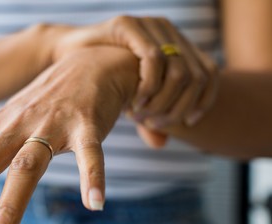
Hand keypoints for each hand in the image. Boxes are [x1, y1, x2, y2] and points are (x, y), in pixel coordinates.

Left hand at [0, 47, 138, 223]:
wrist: (92, 59)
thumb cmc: (50, 95)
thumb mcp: (15, 117)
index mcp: (0, 125)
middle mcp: (19, 124)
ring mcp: (53, 123)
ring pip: (27, 165)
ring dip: (10, 206)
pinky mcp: (87, 123)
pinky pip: (89, 154)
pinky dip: (91, 178)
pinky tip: (94, 203)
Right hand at [53, 16, 217, 147]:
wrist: (68, 55)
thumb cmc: (103, 80)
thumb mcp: (132, 102)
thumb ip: (148, 120)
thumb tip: (161, 144)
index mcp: (176, 45)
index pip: (209, 72)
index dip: (205, 100)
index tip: (189, 122)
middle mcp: (167, 32)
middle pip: (196, 76)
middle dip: (179, 108)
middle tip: (155, 123)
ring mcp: (149, 26)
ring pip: (178, 71)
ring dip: (163, 101)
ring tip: (142, 115)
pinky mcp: (128, 24)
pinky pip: (152, 58)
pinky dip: (148, 85)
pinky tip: (136, 100)